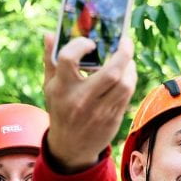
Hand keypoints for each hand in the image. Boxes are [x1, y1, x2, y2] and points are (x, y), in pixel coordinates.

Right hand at [42, 34, 136, 170]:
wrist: (70, 146)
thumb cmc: (60, 109)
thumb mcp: (50, 87)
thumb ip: (50, 60)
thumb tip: (49, 34)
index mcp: (61, 88)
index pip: (68, 59)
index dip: (81, 45)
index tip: (90, 43)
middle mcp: (81, 99)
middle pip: (111, 72)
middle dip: (123, 53)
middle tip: (125, 42)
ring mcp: (99, 111)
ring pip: (124, 84)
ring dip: (129, 67)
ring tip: (126, 59)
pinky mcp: (112, 119)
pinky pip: (127, 95)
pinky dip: (130, 79)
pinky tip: (126, 73)